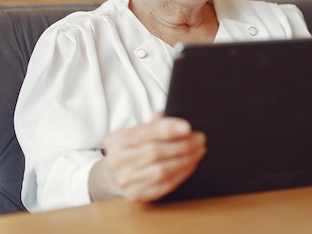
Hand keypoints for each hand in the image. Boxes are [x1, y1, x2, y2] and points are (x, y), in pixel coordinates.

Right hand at [89, 115, 206, 201]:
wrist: (111, 175)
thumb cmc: (129, 148)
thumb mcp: (134, 131)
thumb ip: (153, 124)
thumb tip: (172, 116)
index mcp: (117, 140)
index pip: (145, 133)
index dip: (168, 129)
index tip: (188, 127)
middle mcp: (118, 161)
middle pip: (155, 152)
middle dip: (183, 145)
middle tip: (200, 139)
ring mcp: (127, 181)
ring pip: (162, 171)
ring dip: (185, 160)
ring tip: (199, 151)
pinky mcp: (137, 195)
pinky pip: (164, 185)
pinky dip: (181, 174)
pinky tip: (191, 164)